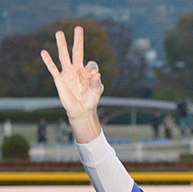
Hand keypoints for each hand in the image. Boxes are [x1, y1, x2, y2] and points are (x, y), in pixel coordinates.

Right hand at [40, 26, 102, 142]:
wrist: (81, 110)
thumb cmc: (90, 100)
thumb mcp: (97, 92)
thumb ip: (97, 83)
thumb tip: (97, 75)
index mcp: (87, 72)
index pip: (91, 64)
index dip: (93, 70)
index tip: (94, 77)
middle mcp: (77, 70)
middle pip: (77, 52)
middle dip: (78, 41)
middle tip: (78, 28)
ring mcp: (67, 73)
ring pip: (64, 56)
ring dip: (62, 45)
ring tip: (59, 33)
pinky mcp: (59, 80)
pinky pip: (53, 69)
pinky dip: (48, 61)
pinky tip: (44, 52)